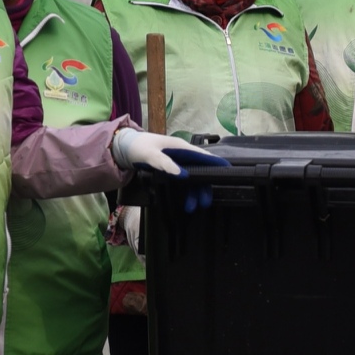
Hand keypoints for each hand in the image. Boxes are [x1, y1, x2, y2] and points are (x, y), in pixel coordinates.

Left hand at [111, 128, 228, 211]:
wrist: (126, 148)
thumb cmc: (139, 147)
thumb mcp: (150, 155)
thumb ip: (165, 164)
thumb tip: (181, 175)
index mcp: (182, 148)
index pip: (204, 156)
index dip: (216, 164)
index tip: (229, 173)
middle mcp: (183, 155)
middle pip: (201, 172)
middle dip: (204, 187)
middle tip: (204, 203)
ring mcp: (178, 163)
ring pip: (193, 180)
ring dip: (194, 193)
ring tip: (191, 208)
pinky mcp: (173, 170)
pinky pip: (184, 182)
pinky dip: (186, 192)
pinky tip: (185, 202)